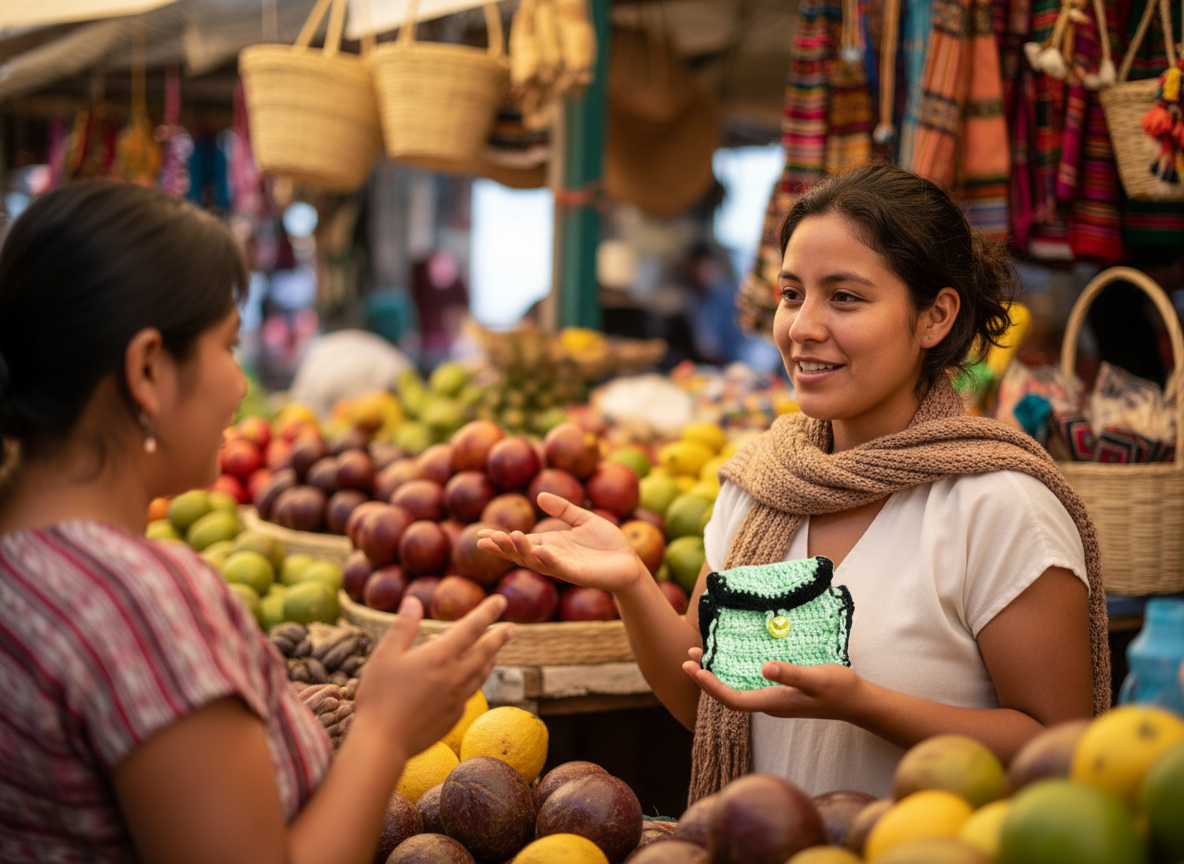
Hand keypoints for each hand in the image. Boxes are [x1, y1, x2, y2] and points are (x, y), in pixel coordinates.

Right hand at [354, 594, 512, 759]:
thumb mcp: (385, 655)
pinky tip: (472, 682)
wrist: (382, 743)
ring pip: (482, 674)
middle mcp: (455, 676)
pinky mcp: (454, 716)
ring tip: (496, 652)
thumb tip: (413, 601)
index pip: (472, 627)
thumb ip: (403, 626)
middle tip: (511, 628)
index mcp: (440, 656)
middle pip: (486, 651)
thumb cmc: (378, 696)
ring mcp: (458, 699)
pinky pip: (471, 693)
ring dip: (491, 659)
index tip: (500, 601)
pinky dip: (476, 681)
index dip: (488, 612)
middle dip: (499, 637)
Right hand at [476, 492, 648, 594]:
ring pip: (536, 561)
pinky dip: (548, 560)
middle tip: (483, 540)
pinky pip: (560, 568)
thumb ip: (563, 510)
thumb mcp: (583, 520)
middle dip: (503, 547)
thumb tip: (539, 496)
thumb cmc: (608, 544)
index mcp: (551, 545)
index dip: (501, 540)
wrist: (630, 562)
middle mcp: (552, 557)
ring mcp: (564, 567)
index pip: (520, 543)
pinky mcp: (579, 575)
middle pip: (521, 553)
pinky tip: (539, 550)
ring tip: (509, 537)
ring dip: (521, 551)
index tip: (481, 535)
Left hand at [682, 647, 865, 720]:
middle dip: (706, 677)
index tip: (694, 668)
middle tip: (689, 656)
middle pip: (728, 694)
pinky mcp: (779, 691)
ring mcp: (774, 698)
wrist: (856, 701)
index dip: (710, 686)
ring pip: (737, 687)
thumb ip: (791, 673)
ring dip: (718, 672)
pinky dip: (734, 670)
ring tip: (703, 653)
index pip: (732, 699)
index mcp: (773, 703)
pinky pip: (749, 683)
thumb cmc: (838, 689)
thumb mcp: (816, 678)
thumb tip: (764, 668)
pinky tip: (732, 657)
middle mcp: (768, 703)